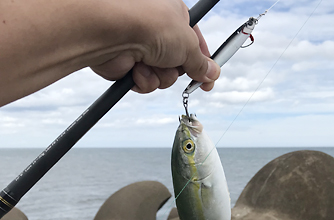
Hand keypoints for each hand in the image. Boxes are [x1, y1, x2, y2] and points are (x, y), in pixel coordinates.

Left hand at [90, 0, 219, 92]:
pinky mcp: (127, 65)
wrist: (112, 32)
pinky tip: (137, 68)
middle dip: (179, 70)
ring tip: (152, 63)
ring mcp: (141, 48)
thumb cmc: (151, 25)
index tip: (209, 79)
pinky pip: (146, 82)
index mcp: (173, 15)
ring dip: (161, 75)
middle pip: (179, 62)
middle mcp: (156, 30)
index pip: (195, 41)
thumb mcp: (188, 44)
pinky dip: (144, 79)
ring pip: (163, 76)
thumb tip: (212, 74)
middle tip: (176, 66)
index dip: (203, 62)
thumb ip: (201, 62)